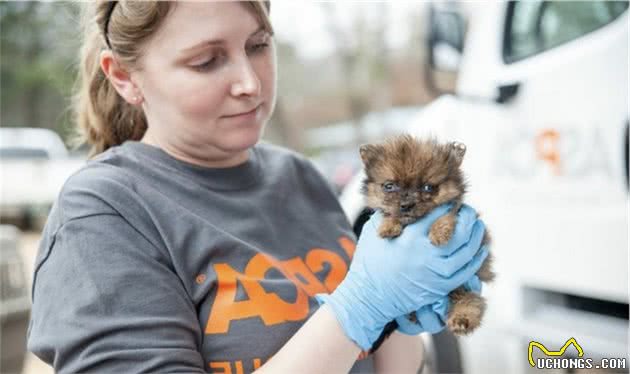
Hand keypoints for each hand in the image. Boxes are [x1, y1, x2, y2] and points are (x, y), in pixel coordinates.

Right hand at [316, 204, 487, 349]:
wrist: (369, 297)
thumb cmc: (367, 263)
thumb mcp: (372, 232)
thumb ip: (388, 214)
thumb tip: (399, 198)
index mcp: (409, 237)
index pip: (437, 214)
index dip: (448, 205)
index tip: (452, 199)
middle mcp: (425, 254)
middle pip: (458, 232)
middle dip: (468, 218)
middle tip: (470, 211)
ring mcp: (434, 272)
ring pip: (465, 252)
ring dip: (476, 237)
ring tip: (480, 226)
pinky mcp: (439, 287)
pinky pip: (465, 273)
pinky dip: (476, 260)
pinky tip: (481, 250)